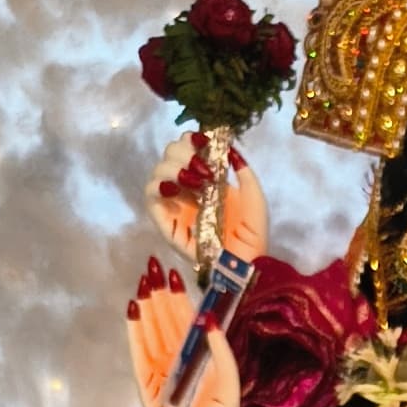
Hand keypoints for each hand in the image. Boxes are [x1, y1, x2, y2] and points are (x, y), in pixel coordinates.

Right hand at [126, 256, 247, 406]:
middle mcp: (175, 361)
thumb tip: (208, 317)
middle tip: (151, 266)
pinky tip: (133, 311)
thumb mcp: (229, 378)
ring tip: (142, 282)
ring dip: (146, 308)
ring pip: (150, 334)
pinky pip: (139, 356)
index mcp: (195, 357)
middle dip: (157, 294)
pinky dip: (135, 334)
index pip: (183, 322)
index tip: (172, 272)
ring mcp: (159, 373)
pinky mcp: (147, 388)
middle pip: (163, 322)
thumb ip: (220, 349)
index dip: (177, 298)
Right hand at [144, 129, 265, 269]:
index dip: (191, 140)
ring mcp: (175, 207)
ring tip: (196, 182)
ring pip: (157, 173)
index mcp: (206, 181)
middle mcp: (187, 190)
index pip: (187, 149)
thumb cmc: (252, 238)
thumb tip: (229, 149)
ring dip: (174, 169)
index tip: (206, 141)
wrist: (246, 267)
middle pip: (169, 156)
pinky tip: (175, 188)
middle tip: (205, 171)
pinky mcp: (166, 225)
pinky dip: (159, 187)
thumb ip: (245, 174)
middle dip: (184, 153)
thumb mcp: (255, 201)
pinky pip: (151, 199)